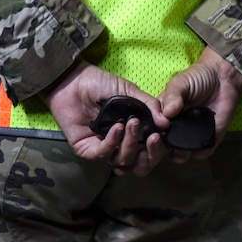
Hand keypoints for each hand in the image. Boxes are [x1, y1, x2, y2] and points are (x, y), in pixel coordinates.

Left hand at [47, 62, 170, 175]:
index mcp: (133, 130)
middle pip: (138, 161)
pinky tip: (117, 127)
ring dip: (130, 144)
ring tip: (131, 124)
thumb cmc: (101, 83)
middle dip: (148, 153)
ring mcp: (104, 146)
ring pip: (122, 160)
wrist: (74, 80)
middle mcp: (120, 141)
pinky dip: (112, 143)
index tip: (161, 136)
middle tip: (153, 138)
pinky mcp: (87, 149)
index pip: (149, 149)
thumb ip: (150, 106)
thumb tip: (166, 123)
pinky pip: (102, 154)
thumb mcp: (130, 91)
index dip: (158, 148)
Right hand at [160, 48, 241, 163]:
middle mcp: (173, 131)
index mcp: (161, 118)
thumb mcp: (180, 83)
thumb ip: (173, 96)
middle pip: (160, 150)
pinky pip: (201, 153)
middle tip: (161, 140)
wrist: (223, 78)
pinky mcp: (207, 140)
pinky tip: (201, 140)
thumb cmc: (197, 78)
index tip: (151, 135)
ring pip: (179, 156)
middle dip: (157, 151)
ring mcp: (189, 137)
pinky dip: (200, 151)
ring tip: (182, 142)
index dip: (146, 139)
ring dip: (179, 153)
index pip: (149, 134)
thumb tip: (167, 113)